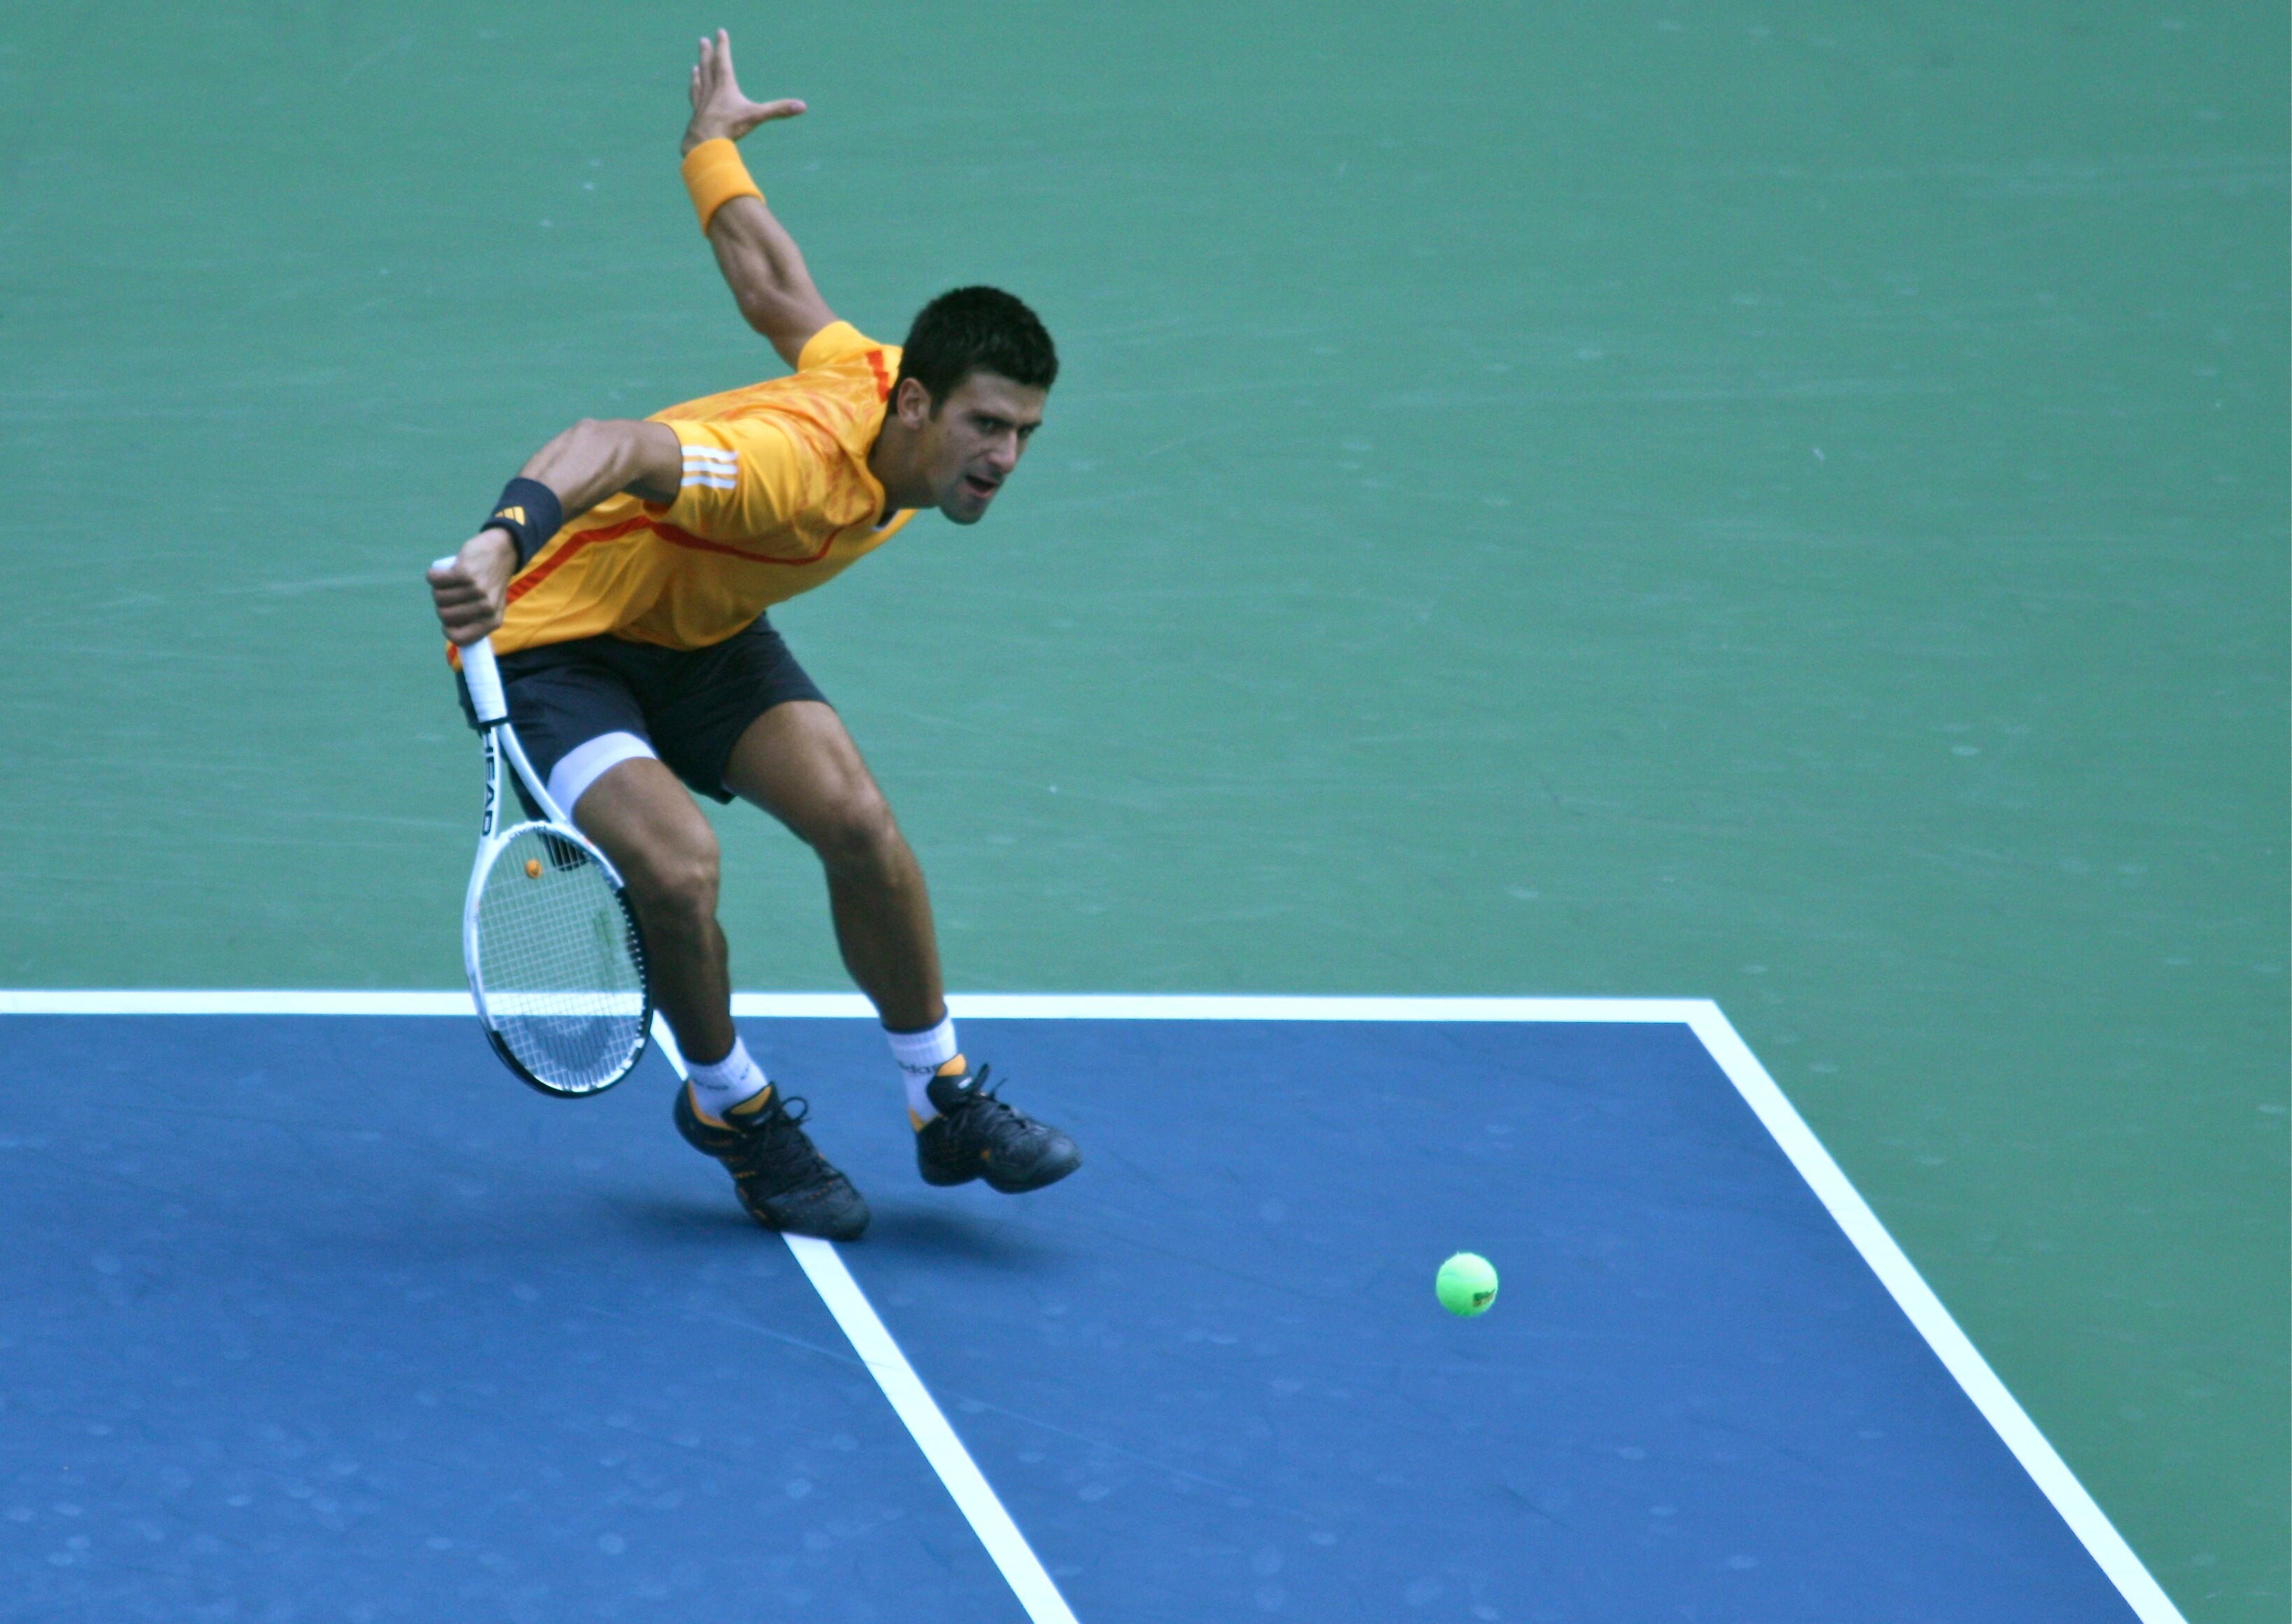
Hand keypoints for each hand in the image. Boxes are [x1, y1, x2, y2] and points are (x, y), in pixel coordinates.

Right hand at [427, 530, 517, 645]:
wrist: (502, 552)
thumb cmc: (491, 582)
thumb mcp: (492, 607)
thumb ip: (477, 622)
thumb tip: (454, 636)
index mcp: (492, 621)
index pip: (460, 639)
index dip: (447, 631)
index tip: (447, 622)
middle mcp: (486, 608)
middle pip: (444, 616)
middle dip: (441, 605)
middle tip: (451, 594)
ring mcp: (476, 590)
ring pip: (438, 597)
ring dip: (438, 589)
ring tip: (450, 582)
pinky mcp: (465, 573)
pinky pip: (435, 580)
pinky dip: (433, 576)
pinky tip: (439, 573)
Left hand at [682, 29, 804, 154]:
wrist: (704, 143)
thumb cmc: (730, 128)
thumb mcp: (756, 117)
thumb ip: (778, 110)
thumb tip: (802, 106)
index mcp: (725, 86)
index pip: (723, 61)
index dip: (722, 46)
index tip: (720, 32)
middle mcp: (712, 90)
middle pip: (708, 67)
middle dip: (707, 53)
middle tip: (702, 40)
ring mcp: (702, 101)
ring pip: (700, 80)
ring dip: (699, 70)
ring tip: (696, 63)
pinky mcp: (697, 113)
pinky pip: (695, 96)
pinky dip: (695, 88)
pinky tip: (693, 86)